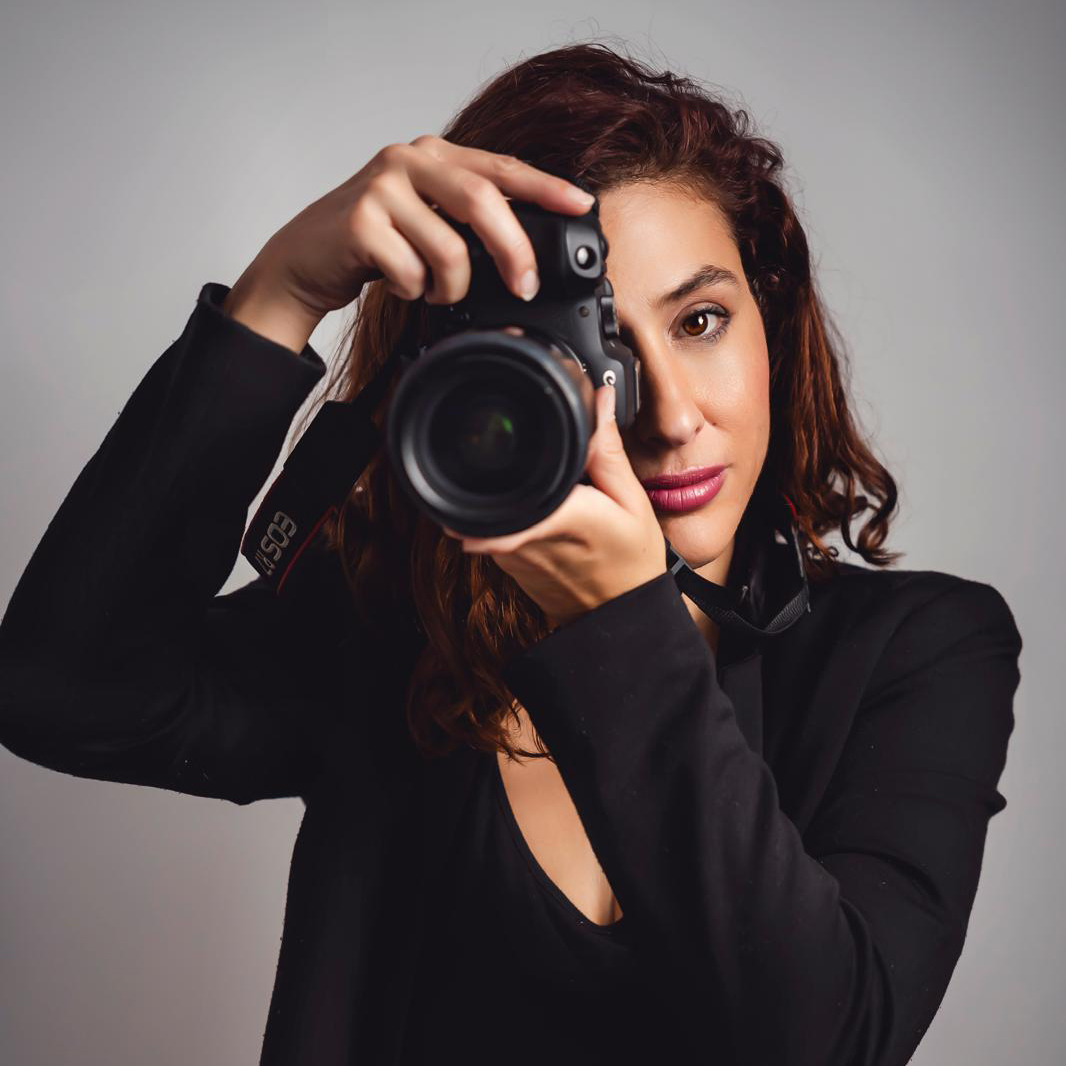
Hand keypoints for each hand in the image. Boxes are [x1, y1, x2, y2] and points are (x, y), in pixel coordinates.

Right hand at [229, 134, 596, 331]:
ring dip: (451, 287)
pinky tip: (402, 287)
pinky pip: (412, 272)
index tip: (581, 206)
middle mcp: (409, 160)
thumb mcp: (424, 219)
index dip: (546, 188)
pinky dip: (415, 293)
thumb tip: (526, 250)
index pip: (502, 167)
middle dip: (513, 252)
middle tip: (523, 287)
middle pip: (484, 202)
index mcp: (433, 155)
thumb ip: (466, 217)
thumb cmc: (372, 244)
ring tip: (435, 291)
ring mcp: (381, 188)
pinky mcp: (359, 221)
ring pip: (450, 249)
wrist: (303, 260)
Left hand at [442, 384, 666, 629]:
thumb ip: (607, 451)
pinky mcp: (506, 566)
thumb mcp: (632, 501)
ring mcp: (511, 556)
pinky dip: (513, 516)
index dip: (493, 466)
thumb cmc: (632, 561)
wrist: (620, 617)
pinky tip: (542, 516)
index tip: (484, 445)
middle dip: (506, 470)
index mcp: (563, 514)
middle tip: (530, 461)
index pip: (512, 490)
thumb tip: (600, 401)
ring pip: (494, 507)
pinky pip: (497, 528)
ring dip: (511, 495)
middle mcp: (528, 537)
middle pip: (498, 486)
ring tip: (548, 493)